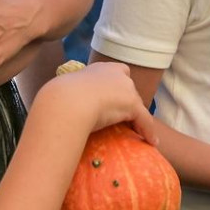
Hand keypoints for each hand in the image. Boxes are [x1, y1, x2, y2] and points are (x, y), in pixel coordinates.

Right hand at [43, 61, 158, 140]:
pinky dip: (148, 130)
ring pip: (137, 105)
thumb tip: (57, 102)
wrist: (68, 101)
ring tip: (137, 131)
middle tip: (122, 117)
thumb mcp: (67, 90)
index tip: (114, 97)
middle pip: (129, 89)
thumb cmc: (61, 96)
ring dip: (137, 117)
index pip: (118, 72)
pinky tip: (152, 141)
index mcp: (101, 68)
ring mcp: (126, 89)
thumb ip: (72, 93)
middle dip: (127, 102)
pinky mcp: (133, 105)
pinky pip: (144, 120)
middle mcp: (117, 74)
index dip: (118, 86)